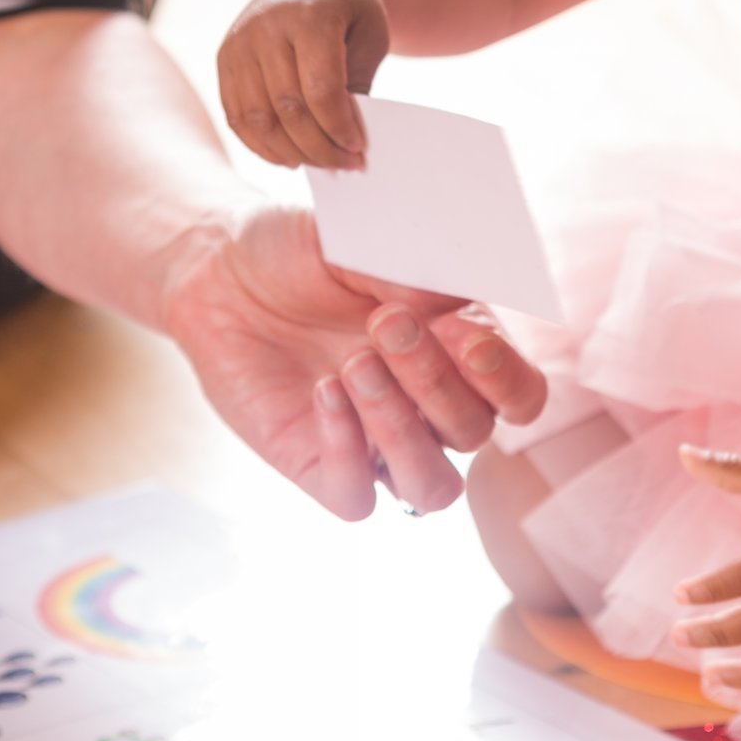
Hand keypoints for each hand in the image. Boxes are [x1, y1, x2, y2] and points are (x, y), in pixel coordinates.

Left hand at [162, 203, 546, 517]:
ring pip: (432, 487)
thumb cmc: (300, 250)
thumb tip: (451, 304)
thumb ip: (410, 274)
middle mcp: (427, 407)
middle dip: (435, 379)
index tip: (464, 335)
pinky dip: (347, 451)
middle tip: (385, 322)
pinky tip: (322, 391)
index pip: (519, 395)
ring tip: (355, 365)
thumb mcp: (357, 243)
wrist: (221, 268)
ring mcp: (376, 443)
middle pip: (473, 432)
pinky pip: (358, 497)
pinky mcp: (319, 466)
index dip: (505, 378)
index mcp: (457, 353)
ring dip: (403, 431)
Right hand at [218, 0, 388, 168]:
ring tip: (320, 164)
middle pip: (288, 109)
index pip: (321, 89)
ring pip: (258, 118)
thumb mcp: (371, 34)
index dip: (340, 128)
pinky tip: (288, 157)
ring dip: (291, 152)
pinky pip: (236, 115)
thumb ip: (357, 83)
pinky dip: (261, 144)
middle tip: (346, 166)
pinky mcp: (225, 57)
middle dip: (320, 147)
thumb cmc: (351, 5)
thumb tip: (344, 141)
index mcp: (309, 15)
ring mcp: (239, 42)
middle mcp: (266, 27)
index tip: (359, 150)